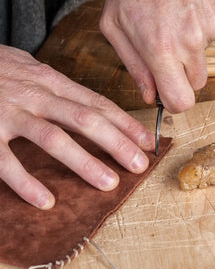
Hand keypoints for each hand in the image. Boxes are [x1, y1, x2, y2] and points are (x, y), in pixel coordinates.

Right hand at [0, 45, 154, 208]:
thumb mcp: (32, 68)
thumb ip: (60, 87)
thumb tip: (92, 103)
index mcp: (51, 81)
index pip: (97, 103)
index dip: (124, 122)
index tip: (146, 140)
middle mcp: (36, 96)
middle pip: (85, 119)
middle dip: (116, 143)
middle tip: (139, 165)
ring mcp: (10, 113)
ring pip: (54, 139)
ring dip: (84, 163)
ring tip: (108, 183)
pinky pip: (6, 161)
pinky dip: (25, 183)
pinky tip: (46, 201)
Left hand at [99, 0, 214, 112]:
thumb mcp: (115, 23)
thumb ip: (133, 65)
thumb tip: (150, 94)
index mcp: (162, 48)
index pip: (181, 101)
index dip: (174, 101)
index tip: (167, 92)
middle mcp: (192, 41)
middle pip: (197, 83)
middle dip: (182, 74)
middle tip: (167, 49)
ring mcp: (214, 25)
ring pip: (206, 54)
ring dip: (192, 43)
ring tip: (175, 14)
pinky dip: (203, 23)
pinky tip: (189, 2)